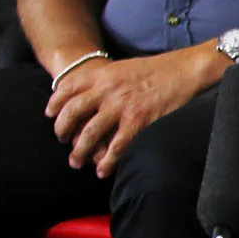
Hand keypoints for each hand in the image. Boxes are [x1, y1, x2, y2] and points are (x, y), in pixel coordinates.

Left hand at [45, 46, 221, 178]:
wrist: (187, 68)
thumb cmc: (161, 68)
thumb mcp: (126, 67)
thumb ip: (108, 80)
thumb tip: (95, 95)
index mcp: (103, 74)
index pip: (67, 88)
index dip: (55, 103)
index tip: (51, 115)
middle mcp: (107, 89)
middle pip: (72, 113)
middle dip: (62, 130)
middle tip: (63, 141)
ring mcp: (121, 106)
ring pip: (89, 134)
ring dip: (79, 151)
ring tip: (76, 162)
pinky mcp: (138, 120)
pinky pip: (116, 146)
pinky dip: (108, 161)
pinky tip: (104, 170)